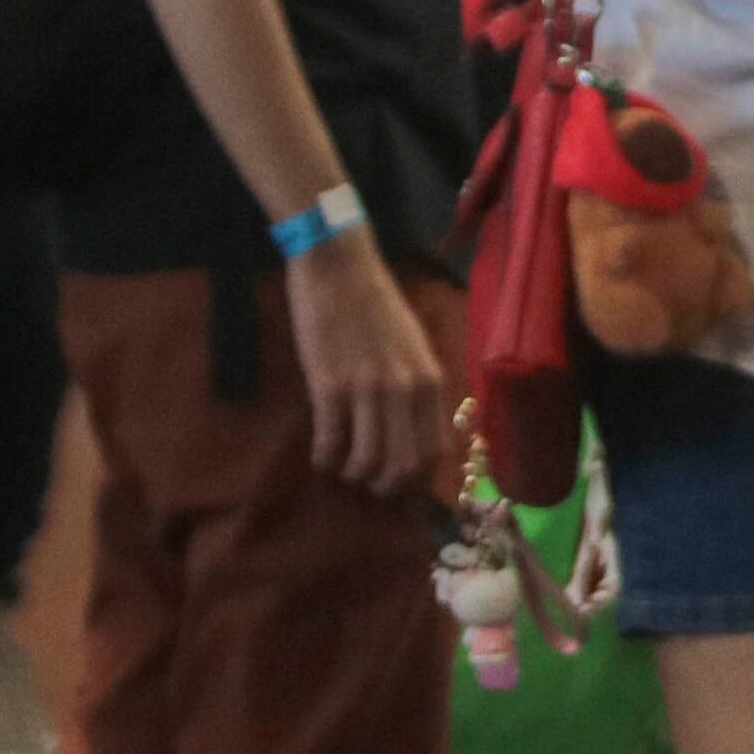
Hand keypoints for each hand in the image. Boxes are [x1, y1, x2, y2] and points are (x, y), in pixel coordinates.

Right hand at [284, 231, 451, 497]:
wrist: (340, 267)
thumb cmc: (375, 305)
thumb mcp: (412, 345)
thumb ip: (416, 384)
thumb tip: (412, 429)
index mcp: (429, 378)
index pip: (433, 448)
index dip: (416, 477)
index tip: (400, 481)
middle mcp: (404, 388)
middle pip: (403, 463)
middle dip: (385, 486)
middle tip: (370, 486)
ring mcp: (366, 387)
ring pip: (366, 459)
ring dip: (353, 474)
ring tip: (342, 468)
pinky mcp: (328, 384)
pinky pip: (330, 440)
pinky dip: (324, 457)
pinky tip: (320, 454)